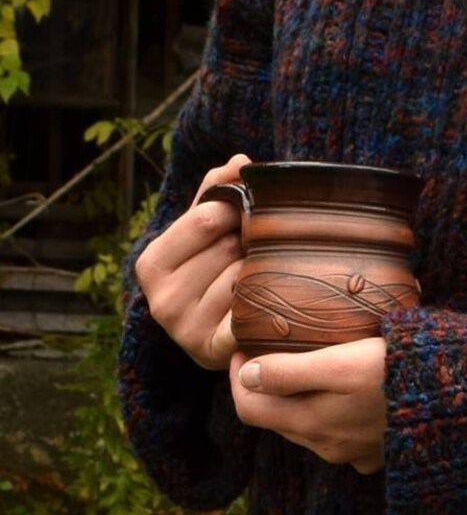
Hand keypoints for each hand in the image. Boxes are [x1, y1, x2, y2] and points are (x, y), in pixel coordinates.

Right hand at [135, 154, 250, 370]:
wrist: (218, 335)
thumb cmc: (213, 271)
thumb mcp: (204, 230)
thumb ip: (216, 191)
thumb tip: (239, 162)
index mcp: (151, 264)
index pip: (204, 219)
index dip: (234, 211)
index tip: (245, 215)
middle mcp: (161, 301)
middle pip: (227, 248)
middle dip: (249, 241)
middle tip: (256, 249)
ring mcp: (186, 332)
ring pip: (245, 278)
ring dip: (262, 271)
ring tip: (260, 277)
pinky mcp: (216, 352)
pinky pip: (252, 314)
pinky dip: (265, 303)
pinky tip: (268, 303)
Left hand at [229, 338, 387, 473]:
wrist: (459, 399)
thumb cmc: (398, 373)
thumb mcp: (341, 364)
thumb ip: (289, 372)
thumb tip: (246, 376)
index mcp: (311, 424)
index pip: (248, 409)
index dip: (236, 377)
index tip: (244, 346)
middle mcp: (327, 446)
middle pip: (276, 419)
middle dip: (265, 387)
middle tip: (270, 348)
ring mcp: (354, 454)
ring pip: (309, 427)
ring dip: (298, 399)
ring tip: (309, 363)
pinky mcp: (380, 452)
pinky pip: (342, 435)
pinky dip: (332, 413)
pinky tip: (347, 392)